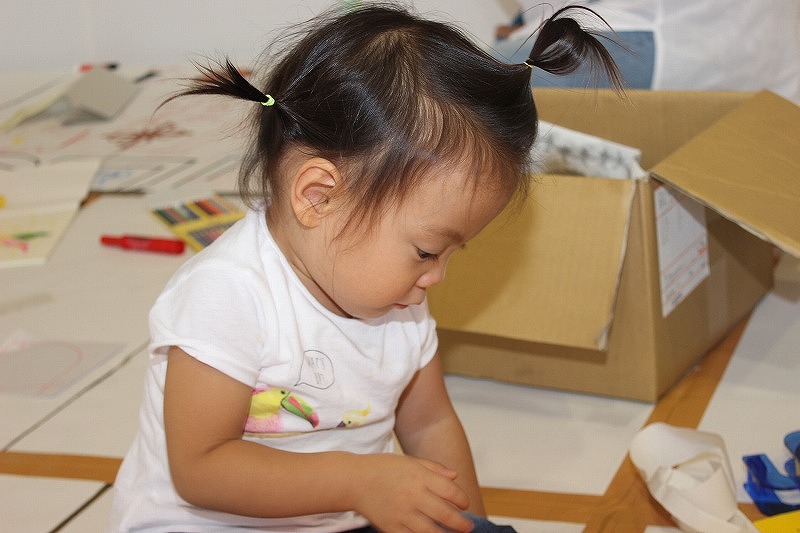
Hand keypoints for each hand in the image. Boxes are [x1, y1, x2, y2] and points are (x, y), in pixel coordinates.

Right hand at [351, 454, 472, 532]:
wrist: (354, 481)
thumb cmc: (382, 469)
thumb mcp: (409, 461)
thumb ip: (434, 469)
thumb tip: (455, 477)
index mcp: (419, 476)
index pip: (450, 491)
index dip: (462, 500)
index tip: (464, 504)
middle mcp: (412, 495)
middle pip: (445, 514)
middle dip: (461, 523)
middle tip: (467, 527)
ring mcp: (402, 513)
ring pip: (431, 531)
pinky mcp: (391, 527)